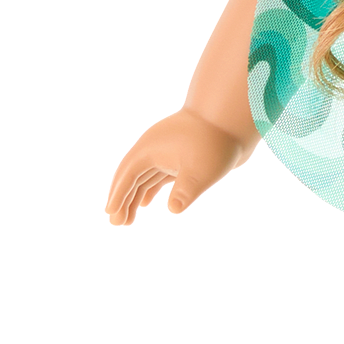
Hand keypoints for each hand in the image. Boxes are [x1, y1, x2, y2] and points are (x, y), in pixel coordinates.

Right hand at [105, 109, 248, 225]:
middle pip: (131, 177)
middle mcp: (154, 150)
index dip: (119, 195)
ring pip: (143, 178)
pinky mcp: (179, 158)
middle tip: (117, 223)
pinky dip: (149, 189)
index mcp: (151, 149)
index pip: (128, 176)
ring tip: (127, 220)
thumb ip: (186, 189)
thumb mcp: (202, 168)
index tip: (111, 214)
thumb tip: (174, 209)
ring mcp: (166, 153)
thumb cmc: (215, 141)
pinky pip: (156, 176)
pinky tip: (144, 203)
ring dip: (134, 197)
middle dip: (122, 199)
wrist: (232, 120)